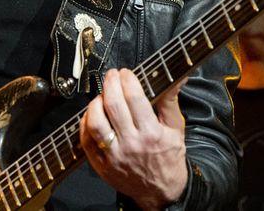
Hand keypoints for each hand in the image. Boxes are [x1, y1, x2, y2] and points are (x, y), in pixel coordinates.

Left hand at [81, 68, 187, 209]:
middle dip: (110, 83)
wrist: (161, 192)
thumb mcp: (175, 128)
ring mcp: (114, 155)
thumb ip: (171, 100)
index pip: (134, 98)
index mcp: (151, 133)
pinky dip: (85, 123)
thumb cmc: (168, 158)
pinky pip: (86, 139)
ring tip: (101, 96)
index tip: (126, 73)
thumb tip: (178, 77)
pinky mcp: (101, 165)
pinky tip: (92, 115)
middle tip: (111, 76)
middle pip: (113, 105)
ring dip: (95, 103)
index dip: (127, 80)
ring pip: (95, 122)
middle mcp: (131, 144)